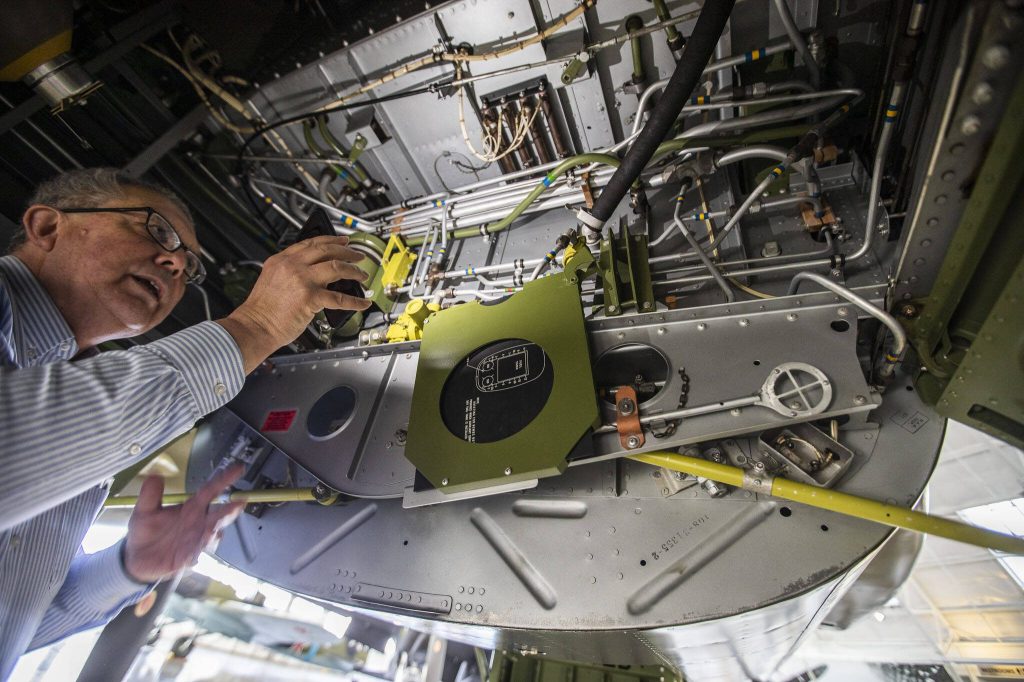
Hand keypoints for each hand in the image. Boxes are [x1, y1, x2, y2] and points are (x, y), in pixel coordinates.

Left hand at [123, 464, 245, 582]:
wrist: (137, 559)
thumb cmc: (145, 532)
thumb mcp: (144, 511)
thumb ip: (150, 494)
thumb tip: (155, 475)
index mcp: (191, 507)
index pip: (210, 491)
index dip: (224, 480)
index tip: (237, 470)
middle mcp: (198, 522)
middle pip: (219, 513)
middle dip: (230, 509)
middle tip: (238, 503)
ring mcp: (195, 539)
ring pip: (212, 533)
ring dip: (215, 531)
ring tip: (212, 529)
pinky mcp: (189, 556)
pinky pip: (197, 553)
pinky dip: (199, 550)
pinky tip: (197, 550)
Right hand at [217, 236, 369, 372]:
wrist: (254, 326)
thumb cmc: (262, 310)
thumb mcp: (272, 280)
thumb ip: (290, 272)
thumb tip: (314, 273)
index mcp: (282, 260)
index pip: (311, 243)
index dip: (331, 240)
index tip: (342, 241)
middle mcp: (292, 265)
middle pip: (326, 250)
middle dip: (347, 251)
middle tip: (358, 255)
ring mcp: (302, 280)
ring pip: (336, 267)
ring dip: (353, 271)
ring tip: (362, 275)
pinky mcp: (310, 297)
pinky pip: (339, 298)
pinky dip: (355, 301)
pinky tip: (362, 302)